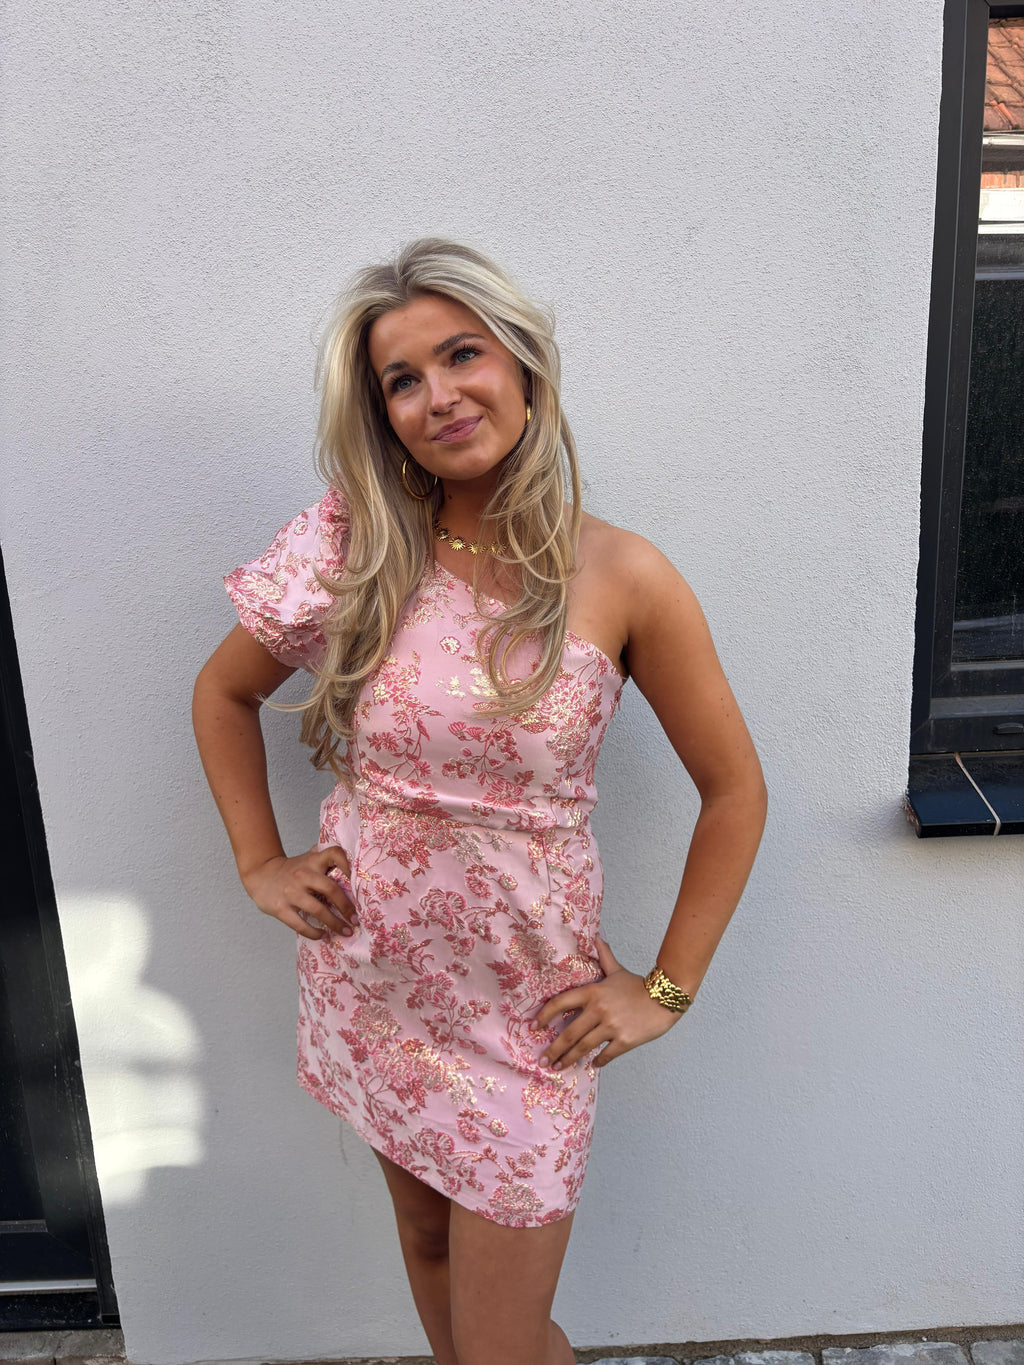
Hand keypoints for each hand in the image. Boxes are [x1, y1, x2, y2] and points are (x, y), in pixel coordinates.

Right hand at [240, 845, 356, 940]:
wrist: (260, 875)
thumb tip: (354, 862)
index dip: (349, 866)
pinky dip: (314, 932)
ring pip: (318, 910)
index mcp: (313, 860)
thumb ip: (325, 857)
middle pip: (330, 888)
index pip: (334, 854)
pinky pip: (300, 924)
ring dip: (335, 923)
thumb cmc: (292, 870)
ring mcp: (291, 892)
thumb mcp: (307, 858)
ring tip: (345, 932)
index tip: (360, 884)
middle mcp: (303, 874)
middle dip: (346, 907)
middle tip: (356, 920)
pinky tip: (323, 935)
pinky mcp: (281, 908)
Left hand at [530, 936, 683, 1070]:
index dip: (545, 1015)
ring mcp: (611, 1026)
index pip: (561, 1003)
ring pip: (584, 1046)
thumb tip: (596, 937)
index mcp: (593, 992)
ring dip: (569, 1059)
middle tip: (543, 1060)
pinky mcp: (624, 1040)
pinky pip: (606, 1055)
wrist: (665, 998)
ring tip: (558, 1067)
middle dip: (554, 1049)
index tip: (534, 1027)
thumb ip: (604, 956)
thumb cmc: (638, 985)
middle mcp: (598, 1009)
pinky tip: (592, 1065)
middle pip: (569, 1033)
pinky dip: (597, 1061)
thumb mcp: (617, 971)